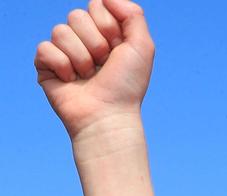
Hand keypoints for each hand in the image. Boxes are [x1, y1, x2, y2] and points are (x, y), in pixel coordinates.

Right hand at [35, 0, 154, 140]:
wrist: (108, 115)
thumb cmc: (127, 86)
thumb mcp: (142, 47)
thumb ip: (132, 14)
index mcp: (104, 32)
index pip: (96, 6)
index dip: (108, 26)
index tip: (118, 49)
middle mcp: (83, 39)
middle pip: (76, 15)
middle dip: (96, 43)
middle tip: (103, 65)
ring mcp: (63, 51)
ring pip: (60, 31)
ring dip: (81, 58)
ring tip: (89, 76)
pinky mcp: (46, 64)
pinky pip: (45, 48)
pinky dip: (63, 66)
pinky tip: (71, 81)